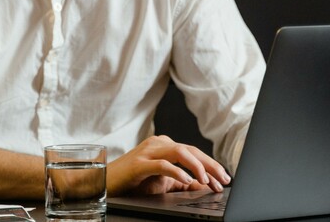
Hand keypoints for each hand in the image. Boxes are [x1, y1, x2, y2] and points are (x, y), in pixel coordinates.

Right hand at [107, 135, 230, 195]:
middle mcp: (158, 144)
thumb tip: (204, 186)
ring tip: (207, 180)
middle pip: (190, 150)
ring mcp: (148, 152)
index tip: (224, 180)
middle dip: (210, 166)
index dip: (211, 166)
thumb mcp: (162, 182)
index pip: (194, 153)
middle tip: (224, 180)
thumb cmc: (133, 182)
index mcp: (164, 146)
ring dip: (197, 166)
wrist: (105, 183)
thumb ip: (182, 181)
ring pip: (179, 152)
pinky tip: (187, 180)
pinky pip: (162, 164)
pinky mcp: (139, 164)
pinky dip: (177, 171)